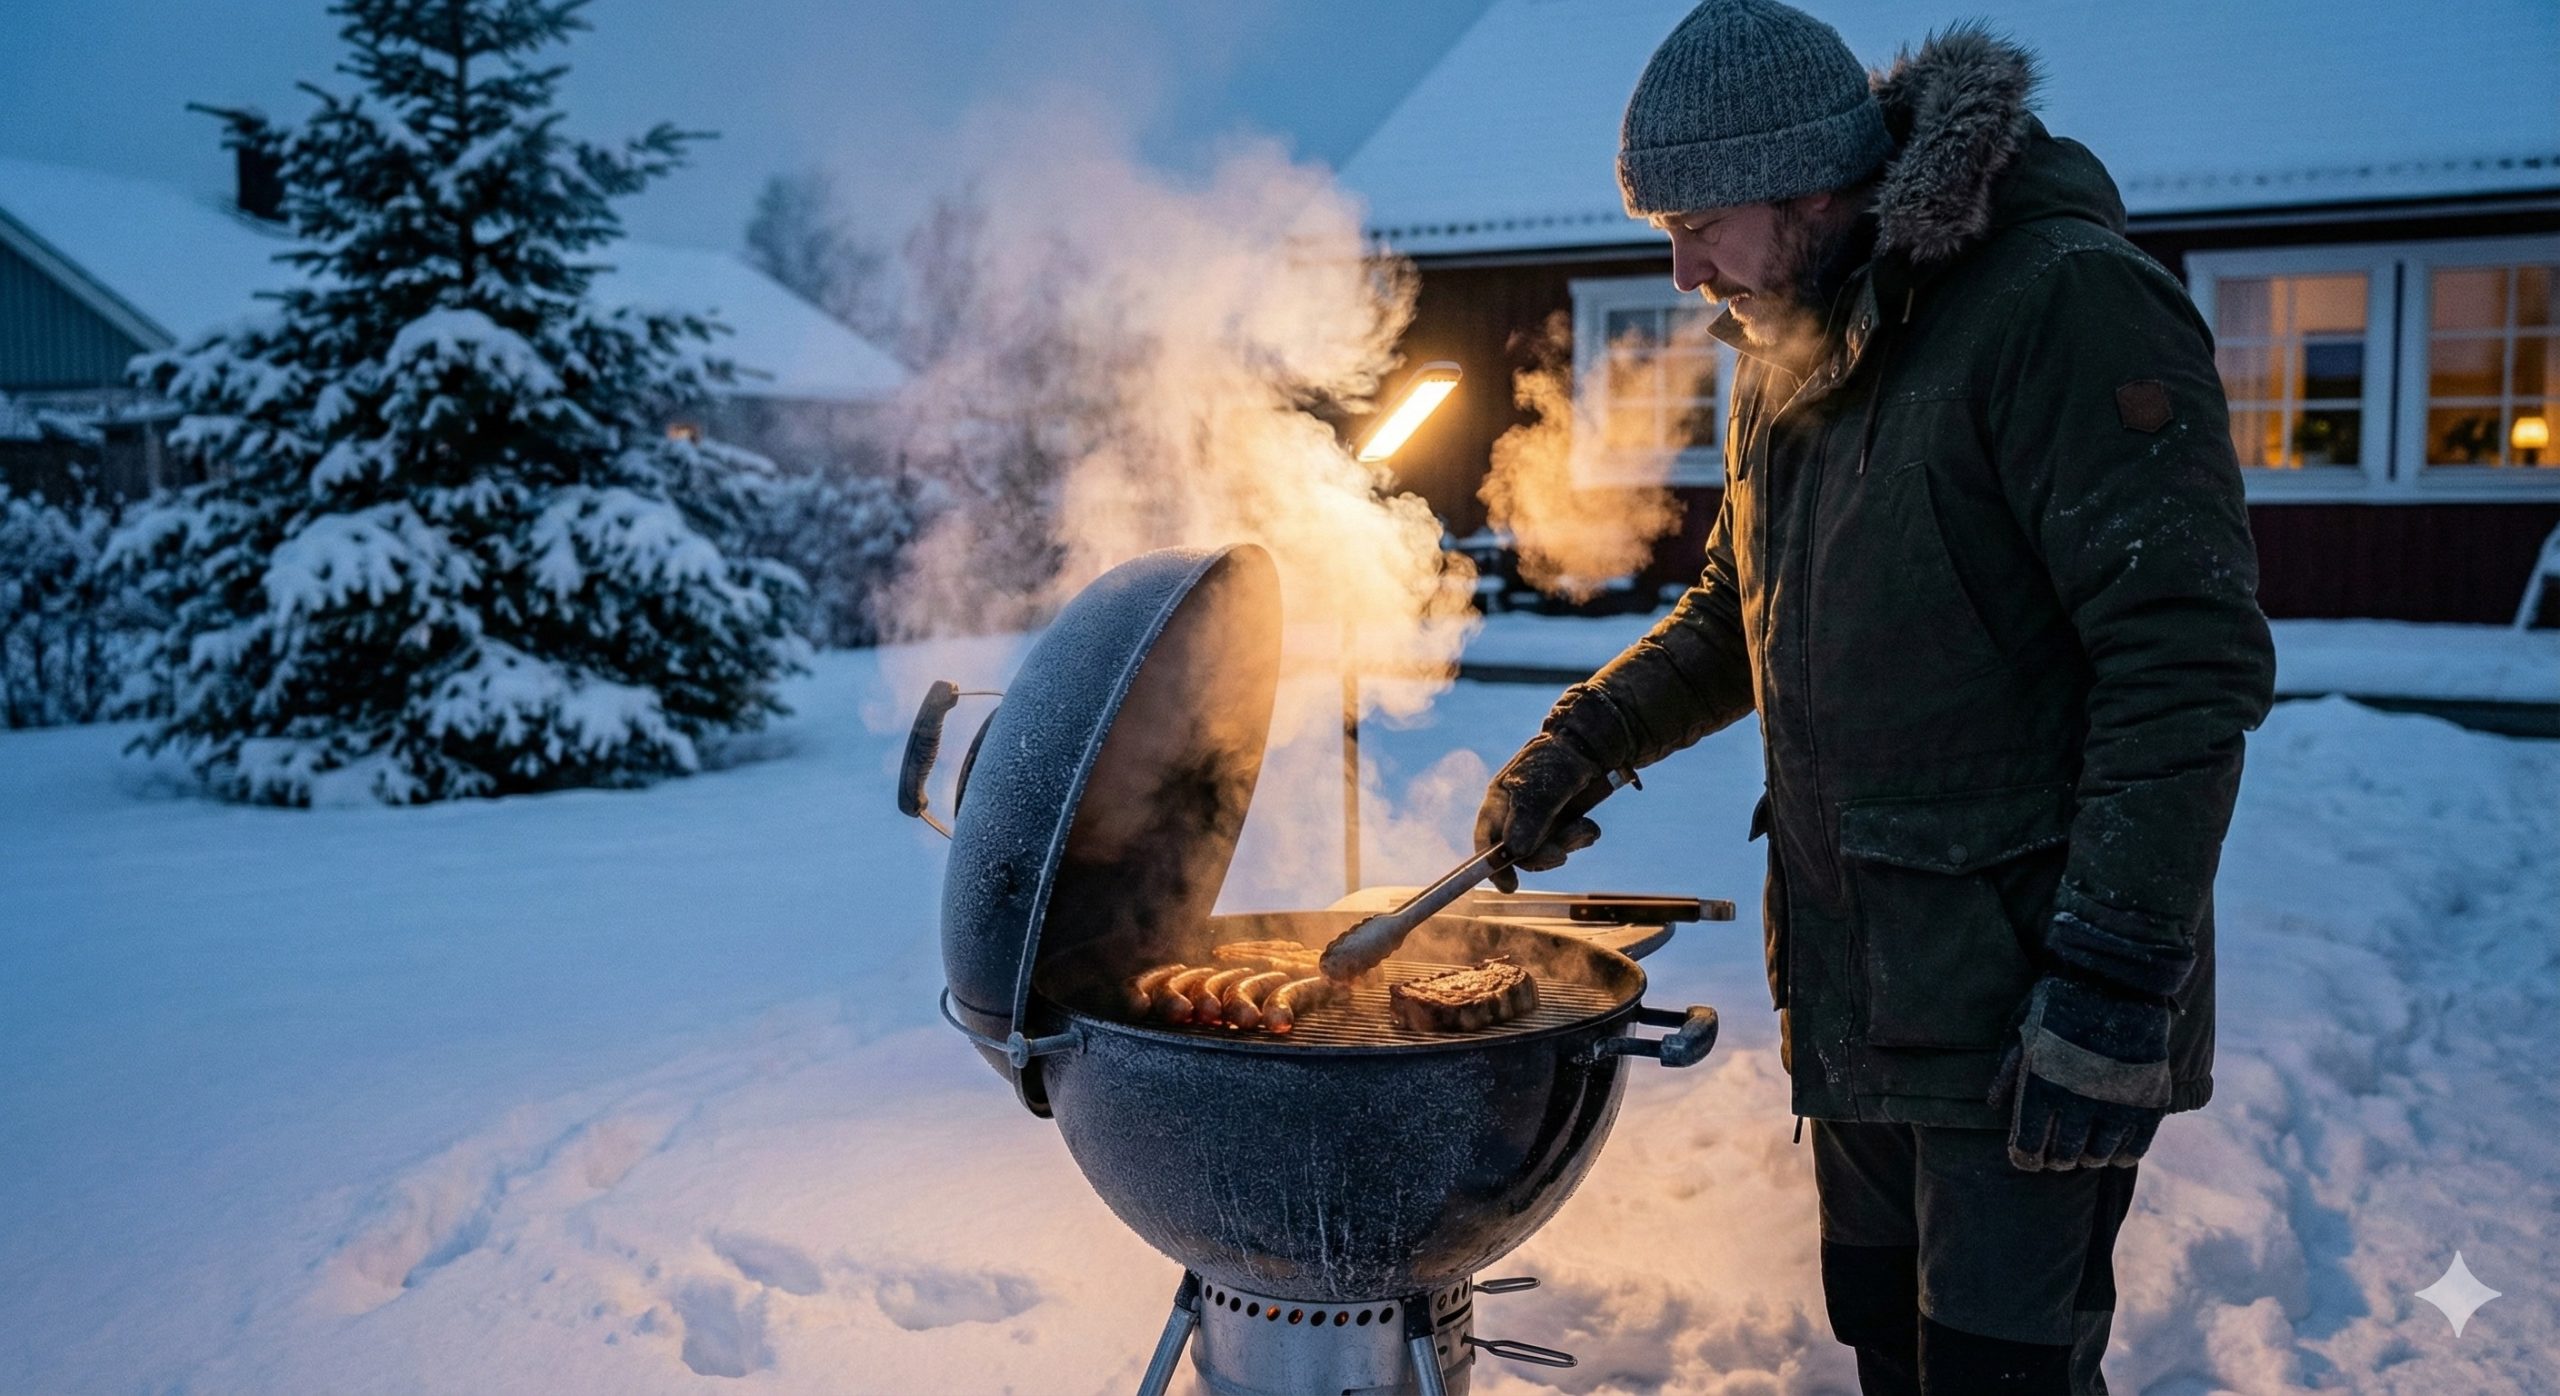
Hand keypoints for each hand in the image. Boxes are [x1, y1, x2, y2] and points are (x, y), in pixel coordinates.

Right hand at [1474, 732, 1611, 893]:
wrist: (1596, 744)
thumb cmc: (1560, 758)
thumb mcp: (1542, 787)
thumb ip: (1528, 818)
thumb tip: (1515, 852)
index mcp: (1499, 800)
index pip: (1486, 840)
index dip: (1491, 865)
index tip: (1508, 886)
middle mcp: (1516, 813)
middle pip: (1518, 852)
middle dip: (1541, 855)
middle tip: (1561, 855)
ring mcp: (1541, 819)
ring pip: (1546, 850)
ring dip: (1567, 843)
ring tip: (1584, 827)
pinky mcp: (1563, 821)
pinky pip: (1568, 844)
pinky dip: (1580, 838)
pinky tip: (1588, 825)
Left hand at [1989, 972, 2171, 1171]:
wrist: (2119, 978)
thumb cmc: (2061, 999)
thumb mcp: (2024, 1027)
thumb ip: (2009, 1069)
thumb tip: (1994, 1105)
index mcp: (2042, 1086)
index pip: (2029, 1145)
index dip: (2025, 1157)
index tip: (2026, 1158)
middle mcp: (2079, 1102)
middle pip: (2064, 1155)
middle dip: (2055, 1159)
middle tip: (2054, 1156)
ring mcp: (2118, 1104)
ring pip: (2098, 1155)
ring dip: (2087, 1157)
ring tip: (2083, 1151)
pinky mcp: (2149, 1101)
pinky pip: (2136, 1147)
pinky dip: (2122, 1154)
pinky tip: (2114, 1150)